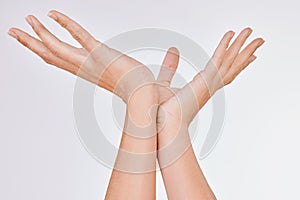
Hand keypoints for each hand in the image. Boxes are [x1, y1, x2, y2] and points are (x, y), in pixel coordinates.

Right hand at [8, 10, 153, 102]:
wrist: (152, 103)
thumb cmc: (151, 96)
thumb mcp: (155, 76)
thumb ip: (166, 65)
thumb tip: (177, 52)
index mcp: (95, 74)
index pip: (65, 63)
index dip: (49, 53)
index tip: (38, 45)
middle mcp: (88, 70)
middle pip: (51, 57)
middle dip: (32, 44)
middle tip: (14, 32)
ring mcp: (92, 63)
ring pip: (56, 49)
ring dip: (38, 35)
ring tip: (24, 21)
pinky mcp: (101, 55)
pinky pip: (78, 37)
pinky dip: (64, 25)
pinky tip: (51, 14)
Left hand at [156, 28, 263, 153]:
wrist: (165, 128)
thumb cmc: (163, 112)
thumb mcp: (165, 85)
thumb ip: (169, 68)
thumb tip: (167, 56)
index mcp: (203, 89)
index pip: (224, 74)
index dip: (237, 64)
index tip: (249, 57)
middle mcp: (210, 87)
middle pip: (233, 66)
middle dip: (246, 52)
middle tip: (259, 41)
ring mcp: (209, 84)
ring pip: (229, 61)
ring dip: (241, 45)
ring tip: (250, 31)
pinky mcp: (204, 82)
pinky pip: (216, 61)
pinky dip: (224, 47)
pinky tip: (231, 35)